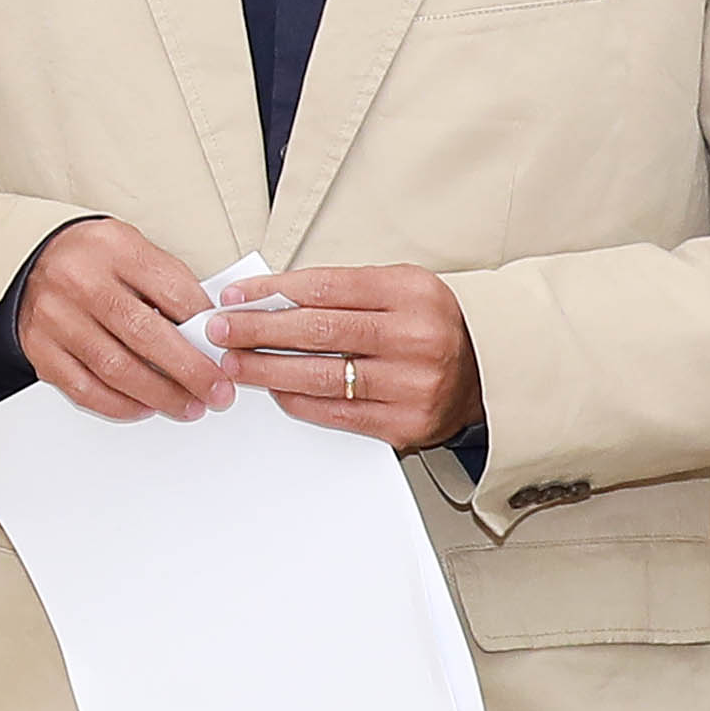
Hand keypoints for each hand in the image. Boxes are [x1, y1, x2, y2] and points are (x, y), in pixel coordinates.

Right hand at [13, 219, 232, 420]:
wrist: (32, 256)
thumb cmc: (94, 258)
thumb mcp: (134, 249)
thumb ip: (169, 285)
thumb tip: (210, 335)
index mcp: (113, 248)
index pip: (172, 291)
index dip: (206, 328)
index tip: (227, 352)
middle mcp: (79, 280)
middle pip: (144, 334)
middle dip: (189, 371)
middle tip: (217, 391)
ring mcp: (55, 316)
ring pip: (115, 367)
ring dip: (160, 394)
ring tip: (188, 405)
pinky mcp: (39, 347)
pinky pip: (83, 387)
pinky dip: (119, 403)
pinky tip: (144, 406)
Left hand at [215, 264, 483, 448]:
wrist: (491, 370)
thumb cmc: (431, 322)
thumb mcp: (399, 287)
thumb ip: (341, 290)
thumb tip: (266, 298)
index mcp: (410, 293)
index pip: (323, 289)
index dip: (270, 292)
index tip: (234, 296)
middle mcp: (415, 338)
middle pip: (317, 331)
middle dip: (257, 330)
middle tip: (218, 329)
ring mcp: (413, 385)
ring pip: (321, 375)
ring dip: (266, 369)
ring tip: (232, 362)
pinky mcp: (407, 424)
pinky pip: (338, 412)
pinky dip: (298, 400)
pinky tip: (273, 390)